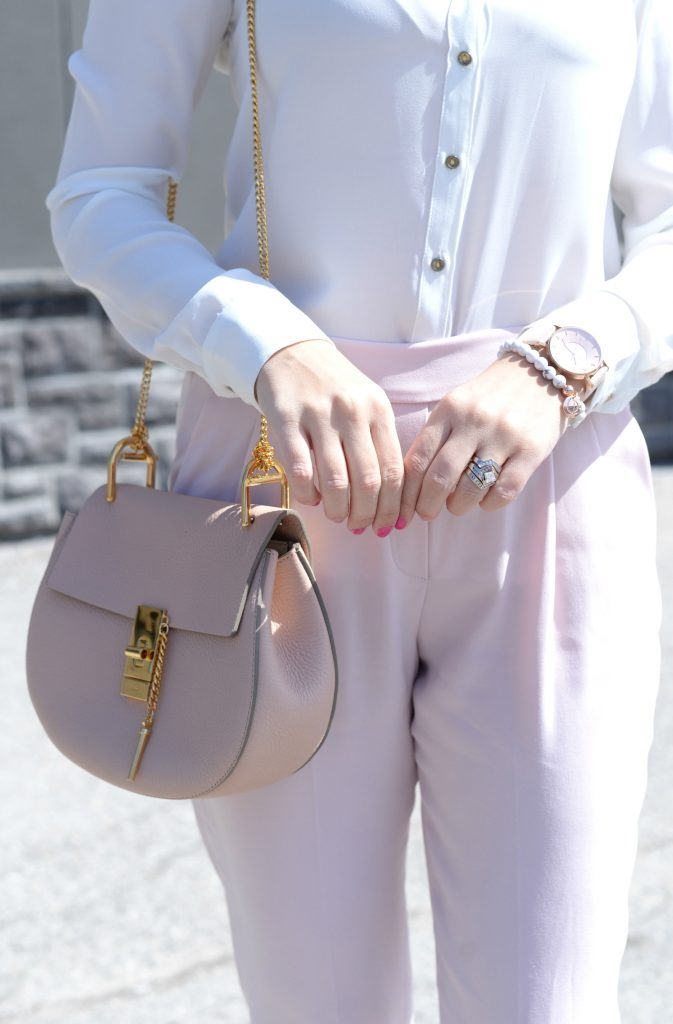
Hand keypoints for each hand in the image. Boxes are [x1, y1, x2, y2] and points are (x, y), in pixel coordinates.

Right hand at [254, 339, 404, 532]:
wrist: (291, 354)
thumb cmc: (335, 388)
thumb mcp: (367, 405)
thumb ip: (379, 444)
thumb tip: (390, 499)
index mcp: (378, 410)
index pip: (394, 470)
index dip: (392, 506)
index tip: (388, 524)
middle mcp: (351, 412)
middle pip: (368, 481)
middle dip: (366, 514)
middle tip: (360, 526)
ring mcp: (318, 416)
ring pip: (335, 481)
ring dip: (338, 509)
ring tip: (336, 515)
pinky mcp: (286, 421)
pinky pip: (300, 470)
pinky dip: (308, 494)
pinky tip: (311, 498)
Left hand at [398, 353, 568, 522]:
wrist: (540, 374)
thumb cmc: (488, 398)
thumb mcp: (456, 406)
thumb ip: (435, 438)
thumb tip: (412, 486)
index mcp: (449, 409)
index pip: (418, 458)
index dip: (407, 491)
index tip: (404, 507)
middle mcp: (475, 421)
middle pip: (440, 477)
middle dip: (428, 504)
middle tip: (427, 513)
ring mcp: (504, 435)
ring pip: (471, 488)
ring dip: (459, 505)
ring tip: (458, 504)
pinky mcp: (531, 450)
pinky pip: (504, 491)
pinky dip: (489, 504)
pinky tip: (485, 500)